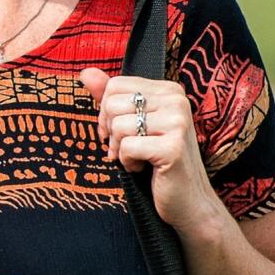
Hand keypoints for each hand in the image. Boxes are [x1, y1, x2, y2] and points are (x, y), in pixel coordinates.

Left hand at [80, 69, 227, 234]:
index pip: (115, 85)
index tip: (117, 132)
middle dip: (110, 131)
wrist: (189, 201)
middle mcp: (177, 100)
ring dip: (119, 149)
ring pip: (118, 125)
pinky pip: (126, 147)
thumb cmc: (158, 162)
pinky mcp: (172, 147)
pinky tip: (143, 168)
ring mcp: (177, 123)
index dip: (106, 112)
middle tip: (125, 148)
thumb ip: (111, 98)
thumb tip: (86, 73)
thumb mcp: (133, 126)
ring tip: (136, 158)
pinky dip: (127, 162)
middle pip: (112, 103)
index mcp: (169, 90)